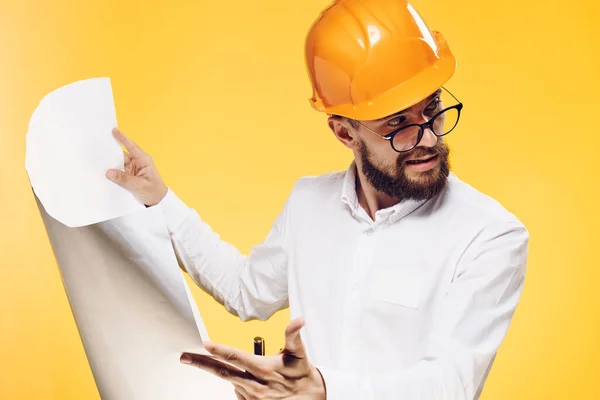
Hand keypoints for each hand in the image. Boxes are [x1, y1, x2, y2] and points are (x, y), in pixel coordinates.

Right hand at [105, 128, 167, 206]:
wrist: (157, 202)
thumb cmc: (154, 191)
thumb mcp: (140, 185)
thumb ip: (124, 179)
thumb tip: (109, 172)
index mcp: (144, 160)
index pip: (132, 147)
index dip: (123, 139)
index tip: (114, 130)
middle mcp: (137, 162)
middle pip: (122, 154)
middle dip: (111, 151)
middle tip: (98, 145)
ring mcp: (132, 169)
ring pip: (118, 163)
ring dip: (110, 163)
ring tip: (96, 159)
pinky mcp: (128, 176)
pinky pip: (118, 172)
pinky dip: (111, 172)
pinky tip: (102, 172)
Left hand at [180, 318, 325, 399]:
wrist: (310, 399)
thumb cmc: (303, 375)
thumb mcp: (300, 354)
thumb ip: (293, 336)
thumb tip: (299, 320)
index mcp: (264, 369)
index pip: (236, 357)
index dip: (219, 350)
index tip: (205, 343)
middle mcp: (254, 385)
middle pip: (222, 372)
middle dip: (201, 363)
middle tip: (184, 357)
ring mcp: (252, 398)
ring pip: (230, 380)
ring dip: (226, 371)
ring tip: (236, 366)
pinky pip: (238, 391)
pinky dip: (238, 383)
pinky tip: (248, 379)